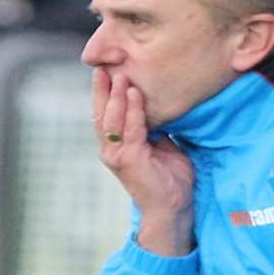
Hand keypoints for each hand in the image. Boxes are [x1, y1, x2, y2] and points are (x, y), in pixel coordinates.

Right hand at [92, 68, 194, 255]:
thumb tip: (157, 104)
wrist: (172, 208)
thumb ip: (153, 127)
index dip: (103, 93)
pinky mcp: (130, 160)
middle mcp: (111, 150)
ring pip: (112, 119)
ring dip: (115, 95)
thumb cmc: (168, 179)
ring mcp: (118, 156)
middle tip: (105, 66)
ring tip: (119, 74)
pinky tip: (133, 93)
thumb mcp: (160, 145)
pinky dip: (132, 110)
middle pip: (101, 114)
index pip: (105, 115)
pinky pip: (131, 129)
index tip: (105, 71)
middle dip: (102, 89)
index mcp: (116, 146)